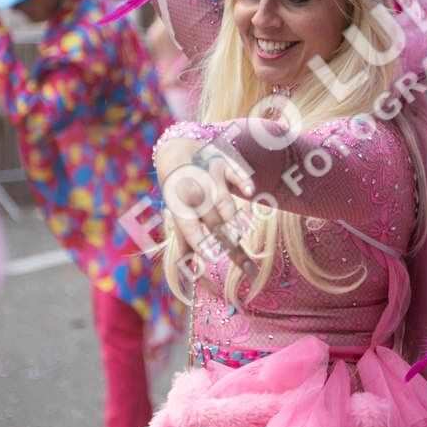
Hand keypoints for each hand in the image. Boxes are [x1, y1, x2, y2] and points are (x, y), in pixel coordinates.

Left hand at [156, 136, 256, 276]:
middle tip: (248, 270)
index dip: (200, 242)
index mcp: (180, 208)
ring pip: (223, 201)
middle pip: (213, 223)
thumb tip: (188, 277)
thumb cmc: (180, 192)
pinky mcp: (223, 162)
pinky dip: (242, 179)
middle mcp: (193, 192)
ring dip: (234, 220)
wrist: (177, 149)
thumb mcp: (177, 216)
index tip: (213, 257)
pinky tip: (249, 192)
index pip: (190, 228)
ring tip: (242, 239)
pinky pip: (234, 171)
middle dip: (231, 246)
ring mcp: (208, 177)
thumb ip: (184, 245)